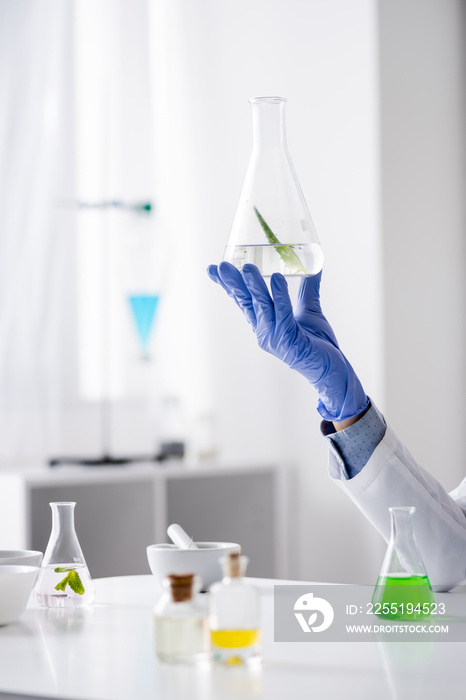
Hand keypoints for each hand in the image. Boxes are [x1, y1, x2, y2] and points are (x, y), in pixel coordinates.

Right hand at [207, 262, 367, 421]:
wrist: (331, 369)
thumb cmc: (317, 343)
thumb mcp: (310, 309)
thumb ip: (308, 287)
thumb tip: (314, 264)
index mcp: (264, 323)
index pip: (242, 300)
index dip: (227, 285)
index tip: (213, 269)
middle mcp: (264, 330)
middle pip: (245, 302)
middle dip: (232, 283)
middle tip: (220, 266)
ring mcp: (274, 337)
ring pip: (261, 305)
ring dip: (254, 285)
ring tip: (247, 267)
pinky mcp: (289, 339)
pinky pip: (283, 313)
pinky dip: (279, 295)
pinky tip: (277, 278)